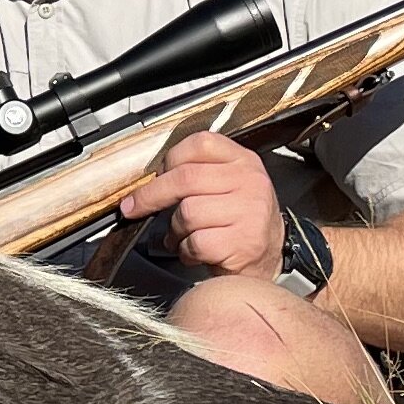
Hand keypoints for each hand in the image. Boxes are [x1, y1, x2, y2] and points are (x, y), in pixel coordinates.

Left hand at [108, 131, 287, 282]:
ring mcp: (250, 212)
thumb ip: (197, 172)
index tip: (156, 174)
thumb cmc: (239, 222)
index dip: (170, 159)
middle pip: (185, 178)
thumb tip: (149, 179)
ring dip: (175, 230)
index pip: (200, 144)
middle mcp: (250, 182)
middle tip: (135, 207)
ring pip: (187, 212)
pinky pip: (195, 242)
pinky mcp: (243, 242)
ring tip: (184, 236)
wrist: (268, 259)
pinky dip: (186, 251)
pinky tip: (195, 251)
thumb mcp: (227, 186)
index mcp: (244, 161)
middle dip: (151, 195)